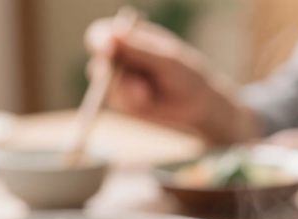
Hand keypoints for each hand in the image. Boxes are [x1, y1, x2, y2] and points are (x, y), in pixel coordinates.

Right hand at [84, 18, 258, 143]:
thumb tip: (114, 35)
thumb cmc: (188, 76)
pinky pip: (117, 100)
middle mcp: (121, 56)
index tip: (106, 51)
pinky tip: (149, 101)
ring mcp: (120, 78)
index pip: (103, 33)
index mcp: (131, 36)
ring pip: (106, 82)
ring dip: (125, 89)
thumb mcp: (167, 60)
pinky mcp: (123, 100)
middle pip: (98, 59)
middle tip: (121, 77)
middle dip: (108, 70)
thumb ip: (141, 50)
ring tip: (148, 93)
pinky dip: (131, 101)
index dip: (100, 41)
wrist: (199, 107)